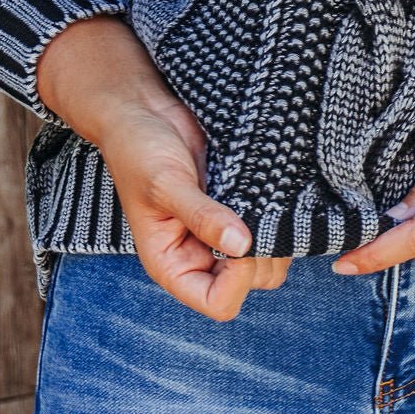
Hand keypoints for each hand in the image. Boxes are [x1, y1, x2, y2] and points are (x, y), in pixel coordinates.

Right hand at [96, 96, 292, 320]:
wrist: (143, 111)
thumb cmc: (138, 151)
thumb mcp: (165, 185)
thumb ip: (202, 216)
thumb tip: (242, 246)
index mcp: (173, 264)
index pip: (218, 302)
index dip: (238, 280)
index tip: (242, 240)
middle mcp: (199, 254)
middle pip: (251, 282)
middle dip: (262, 256)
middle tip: (259, 215)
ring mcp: (220, 229)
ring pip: (267, 253)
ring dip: (273, 232)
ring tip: (265, 199)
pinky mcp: (237, 202)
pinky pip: (267, 219)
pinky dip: (276, 210)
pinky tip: (272, 189)